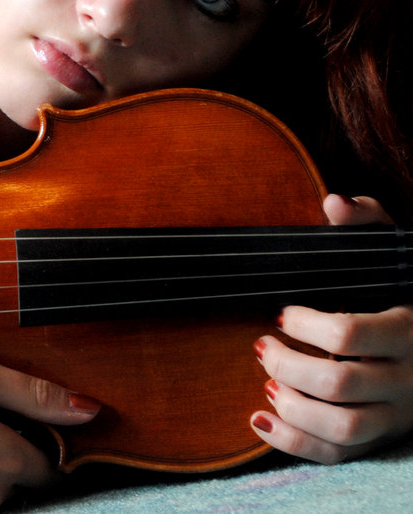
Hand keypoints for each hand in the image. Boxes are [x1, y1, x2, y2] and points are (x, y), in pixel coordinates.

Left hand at [250, 194, 412, 462]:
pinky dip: (294, 444)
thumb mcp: (391, 253)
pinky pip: (338, 456)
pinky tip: (259, 418)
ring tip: (266, 380)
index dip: (306, 324)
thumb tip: (333, 200)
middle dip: (288, 364)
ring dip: (293, 408)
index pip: (350, 333)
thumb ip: (366, 222)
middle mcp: (406, 377)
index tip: (281, 312)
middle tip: (260, 345)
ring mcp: (395, 413)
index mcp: (408, 327)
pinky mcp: (381, 436)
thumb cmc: (402, 291)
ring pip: (344, 430)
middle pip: (340, 384)